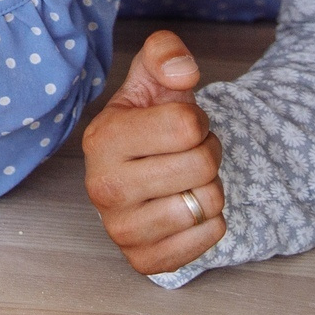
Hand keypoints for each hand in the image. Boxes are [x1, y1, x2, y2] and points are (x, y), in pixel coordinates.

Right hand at [81, 29, 225, 275]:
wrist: (138, 176)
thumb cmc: (148, 126)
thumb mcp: (152, 78)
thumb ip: (166, 54)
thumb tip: (183, 72)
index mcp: (102, 138)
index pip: (187, 125)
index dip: (198, 121)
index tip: (182, 126)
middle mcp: (103, 187)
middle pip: (202, 166)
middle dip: (208, 154)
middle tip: (188, 154)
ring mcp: (120, 228)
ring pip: (208, 205)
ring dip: (209, 189)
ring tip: (184, 181)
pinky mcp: (142, 259)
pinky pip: (209, 239)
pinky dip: (211, 223)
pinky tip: (186, 209)